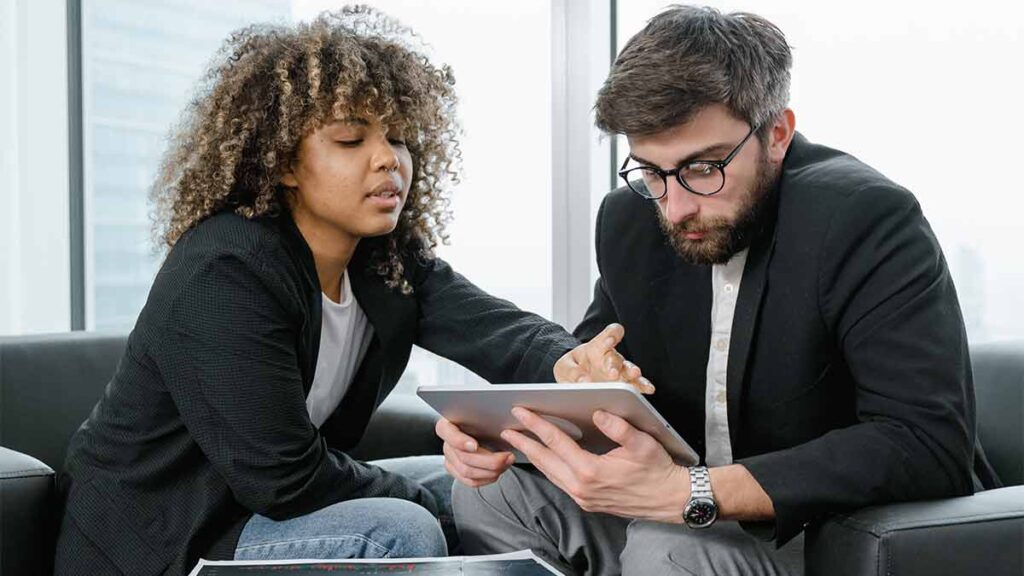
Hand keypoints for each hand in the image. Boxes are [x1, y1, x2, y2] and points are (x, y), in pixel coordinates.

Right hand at [435, 417, 514, 487]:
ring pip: (468, 472)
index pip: (447, 433)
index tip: (474, 446)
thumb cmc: (483, 418)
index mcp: (447, 425)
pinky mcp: (458, 472)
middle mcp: (446, 443)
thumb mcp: (483, 413)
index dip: (460, 441)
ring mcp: (450, 459)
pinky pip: (471, 482)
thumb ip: (486, 414)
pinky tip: (499, 471)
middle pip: (463, 457)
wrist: (483, 428)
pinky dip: (487, 478)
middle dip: (489, 460)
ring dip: (492, 470)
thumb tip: (501, 415)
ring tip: (507, 462)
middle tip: (508, 456)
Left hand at [501, 407, 687, 522]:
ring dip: (534, 457)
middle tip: (508, 430)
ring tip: (521, 443)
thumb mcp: (641, 443)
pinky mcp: (588, 502)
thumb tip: (598, 414)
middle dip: (524, 444)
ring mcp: (584, 498)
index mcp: (591, 471)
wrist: (671, 500)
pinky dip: (549, 469)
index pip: (556, 442)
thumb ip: (617, 427)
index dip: (536, 425)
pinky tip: (546, 460)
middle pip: (545, 461)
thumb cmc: (658, 471)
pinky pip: (560, 483)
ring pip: (550, 474)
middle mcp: (582, 488)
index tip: (521, 413)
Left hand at [554, 323, 654, 393]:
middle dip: (614, 365)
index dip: (611, 335)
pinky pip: (635, 383)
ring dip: (631, 373)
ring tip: (635, 376)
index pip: (609, 334)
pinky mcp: (623, 384)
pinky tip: (648, 389)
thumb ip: (572, 372)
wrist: (575, 378)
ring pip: (628, 369)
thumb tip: (583, 382)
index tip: (609, 341)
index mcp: (597, 347)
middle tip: (612, 373)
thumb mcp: (565, 367)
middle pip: (615, 357)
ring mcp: (619, 371)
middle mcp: (610, 357)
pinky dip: (642, 386)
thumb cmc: (572, 368)